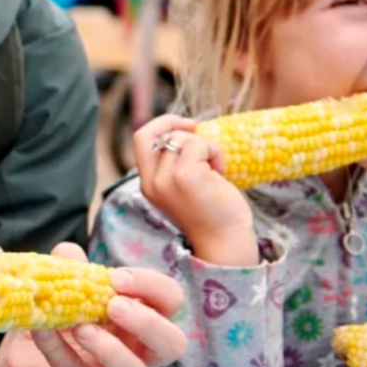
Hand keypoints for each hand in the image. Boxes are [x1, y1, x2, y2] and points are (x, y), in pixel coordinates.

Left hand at [0, 243, 186, 366]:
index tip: (117, 277)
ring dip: (111, 349)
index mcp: (139, 315)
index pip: (169, 300)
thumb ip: (69, 264)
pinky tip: (42, 330)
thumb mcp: (61, 283)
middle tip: (114, 306)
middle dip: (148, 322)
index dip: (153, 286)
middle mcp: (136, 348)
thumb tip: (69, 253)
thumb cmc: (55, 313)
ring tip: (82, 329)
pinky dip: (58, 350)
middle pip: (173, 343)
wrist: (20, 351)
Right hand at [133, 115, 257, 266]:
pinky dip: (215, 152)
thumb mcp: (182, 186)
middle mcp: (152, 182)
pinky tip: (221, 172)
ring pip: (181, 137)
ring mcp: (167, 179)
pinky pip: (199, 144)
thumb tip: (183, 129)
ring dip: (205, 146)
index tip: (186, 126)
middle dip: (179, 126)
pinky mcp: (186, 176)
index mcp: (148, 184)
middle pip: (156, 133)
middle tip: (200, 134)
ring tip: (215, 168)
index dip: (161, 124)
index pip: (141, 139)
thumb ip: (173, 163)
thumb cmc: (211, 213)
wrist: (225, 241)